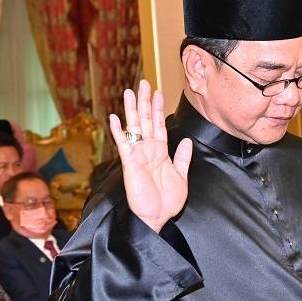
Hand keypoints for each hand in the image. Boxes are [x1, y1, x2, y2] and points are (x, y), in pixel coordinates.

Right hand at [110, 80, 193, 232]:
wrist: (158, 217)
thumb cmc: (167, 201)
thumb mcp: (181, 176)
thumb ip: (183, 158)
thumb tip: (186, 140)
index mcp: (160, 153)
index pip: (159, 126)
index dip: (159, 109)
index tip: (159, 92)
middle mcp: (147, 150)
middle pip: (146, 121)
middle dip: (146, 102)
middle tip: (144, 83)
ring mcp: (138, 156)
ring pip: (134, 128)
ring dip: (132, 110)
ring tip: (130, 92)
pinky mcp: (130, 164)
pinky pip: (124, 145)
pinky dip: (119, 131)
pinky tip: (114, 118)